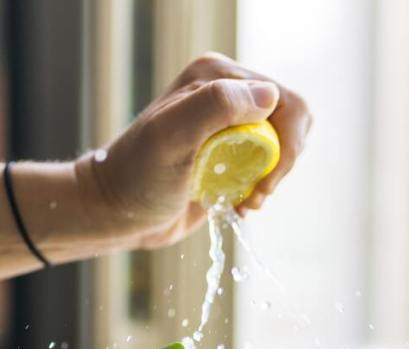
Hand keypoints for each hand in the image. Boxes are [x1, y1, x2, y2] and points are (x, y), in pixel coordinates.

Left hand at [75, 52, 311, 249]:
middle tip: (256, 192)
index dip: (284, 145)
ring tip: (245, 200)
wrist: (117, 212)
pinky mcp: (230, 154)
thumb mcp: (171, 136)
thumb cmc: (138, 176)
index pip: (283, 101)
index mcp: (217, 76)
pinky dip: (261, 189)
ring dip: (271, 179)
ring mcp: (229, 124)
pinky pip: (268, 165)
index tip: (262, 181)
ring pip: (283, 145)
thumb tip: (270, 96)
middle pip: (291, 122)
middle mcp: (226, 93)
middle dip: (282, 163)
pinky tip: (239, 203)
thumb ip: (217, 106)